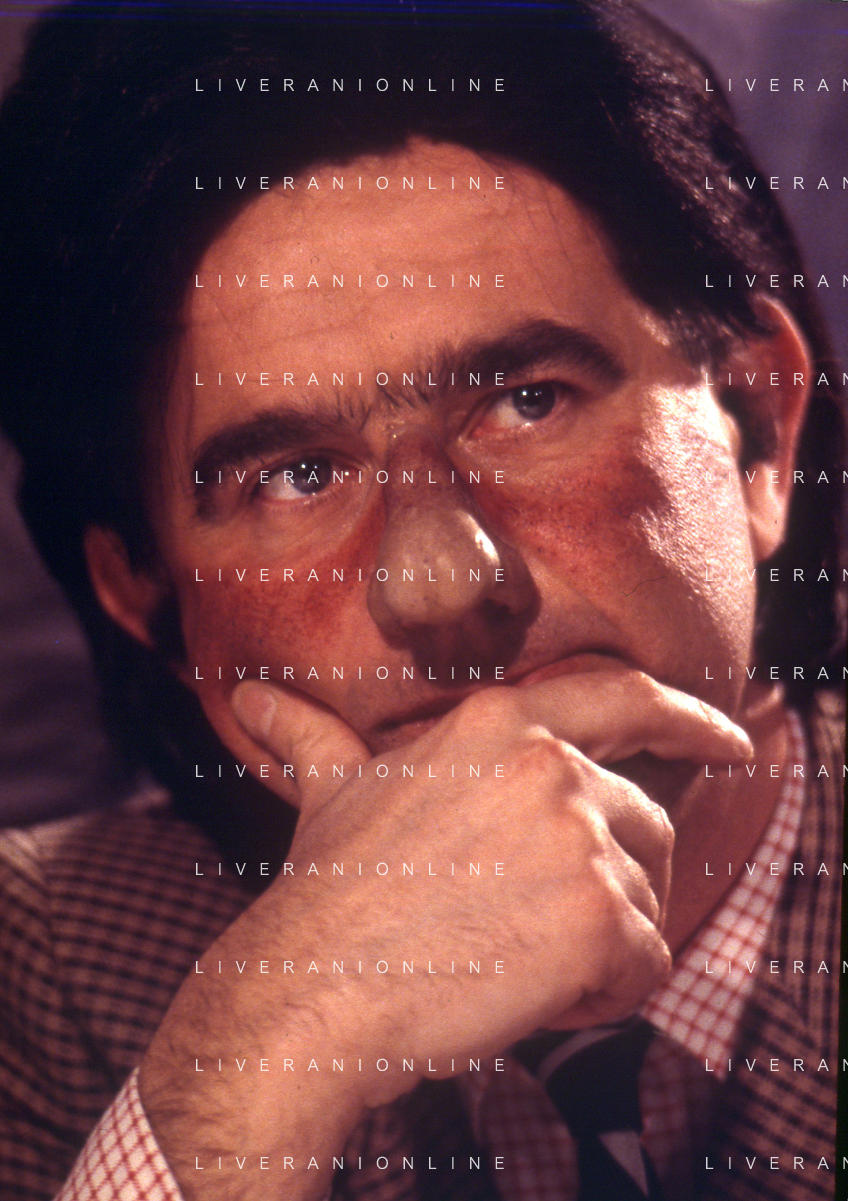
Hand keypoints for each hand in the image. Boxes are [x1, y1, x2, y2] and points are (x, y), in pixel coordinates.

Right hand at [138, 667, 749, 1199]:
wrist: (315, 990)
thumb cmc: (328, 895)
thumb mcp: (330, 793)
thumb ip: (310, 736)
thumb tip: (249, 698)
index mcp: (496, 724)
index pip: (626, 697)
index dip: (691, 717)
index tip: (731, 740)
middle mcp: (548, 763)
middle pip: (647, 822)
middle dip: (617, 881)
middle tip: (541, 931)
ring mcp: (579, 834)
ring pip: (649, 899)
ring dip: (601, 945)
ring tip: (518, 962)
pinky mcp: (601, 914)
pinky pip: (649, 963)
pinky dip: (607, 996)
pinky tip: (535, 998)